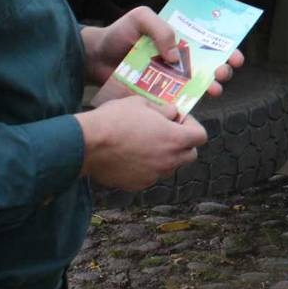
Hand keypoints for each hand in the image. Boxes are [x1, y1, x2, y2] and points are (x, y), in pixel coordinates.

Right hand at [75, 95, 209, 190]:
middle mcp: (169, 160)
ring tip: (145, 144)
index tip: (178, 120)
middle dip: (182, 143)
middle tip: (166, 132)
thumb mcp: (142, 104)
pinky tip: (131, 156)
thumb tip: (172, 113)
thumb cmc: (115, 119)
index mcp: (175, 139)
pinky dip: (146, 167)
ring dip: (165, 156)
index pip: (201, 136)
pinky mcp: (137, 185)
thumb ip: (163, 110)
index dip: (192, 126)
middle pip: (189, 155)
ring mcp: (154, 175)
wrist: (86, 144)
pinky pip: (150, 176)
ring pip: (169, 167)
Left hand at [83, 7, 243, 97]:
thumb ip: (161, 29)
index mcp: (181, 38)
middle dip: (224, 68)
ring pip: (200, 84)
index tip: (235, 55)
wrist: (95, 57)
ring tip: (214, 87)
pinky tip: (193, 103)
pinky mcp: (159, 94)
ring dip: (213, 86)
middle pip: (211, 64)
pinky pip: (179, 100)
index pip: (210, 42)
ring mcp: (171, 77)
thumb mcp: (141, 18)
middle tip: (222, 71)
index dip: (228, 48)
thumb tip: (175, 56)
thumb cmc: (119, 33)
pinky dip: (189, 103)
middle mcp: (181, 58)